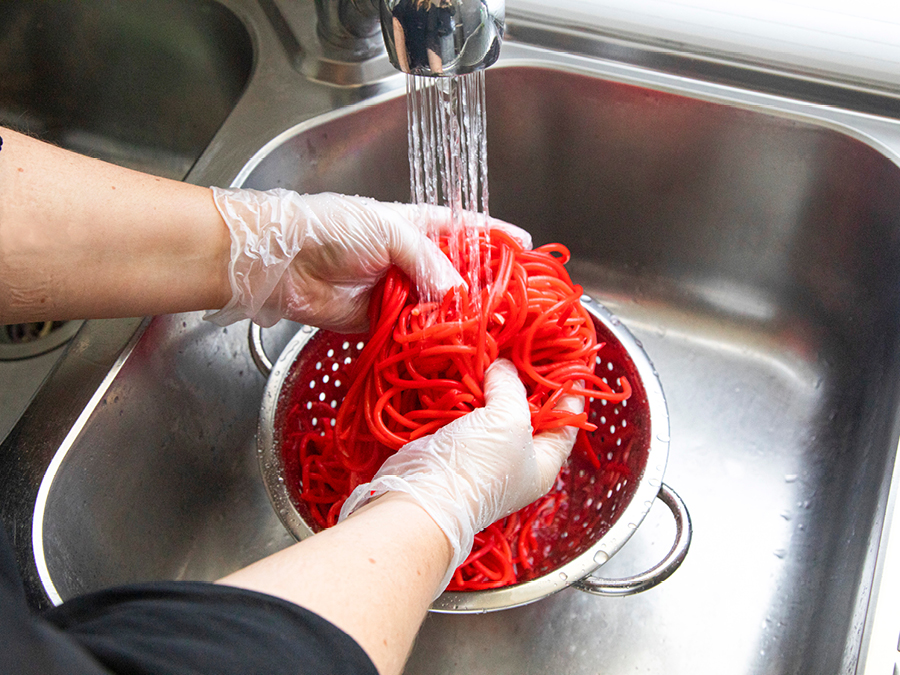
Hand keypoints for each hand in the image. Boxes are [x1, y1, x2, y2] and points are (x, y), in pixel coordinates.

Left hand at [204, 188, 529, 331]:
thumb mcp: (388, 232)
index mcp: (418, 227)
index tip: (527, 248)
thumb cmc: (332, 229)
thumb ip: (428, 262)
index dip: (497, 238)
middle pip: (459, 276)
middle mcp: (414, 260)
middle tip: (511, 307)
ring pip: (440, 309)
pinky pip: (415, 333)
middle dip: (484, 291)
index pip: (467, 230)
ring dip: (458, 321)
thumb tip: (459, 295)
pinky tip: (450, 348)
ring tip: (488, 333)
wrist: (283, 262)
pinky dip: (430, 341)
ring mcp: (400, 292)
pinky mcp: (384, 322)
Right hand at [339, 358, 581, 594]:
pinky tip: (464, 374)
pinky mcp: (455, 447)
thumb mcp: (509, 419)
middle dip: (523, 384)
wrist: (421, 497)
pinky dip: (464, 396)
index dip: (569, 393)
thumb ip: (512, 387)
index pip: (566, 423)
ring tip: (492, 358)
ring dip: (490, 387)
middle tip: (521, 354)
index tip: (566, 364)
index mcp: (542, 463)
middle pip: (528, 415)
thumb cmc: (478, 464)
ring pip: (493, 412)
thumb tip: (503, 368)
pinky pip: (466, 415)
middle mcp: (516, 461)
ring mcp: (484, 455)